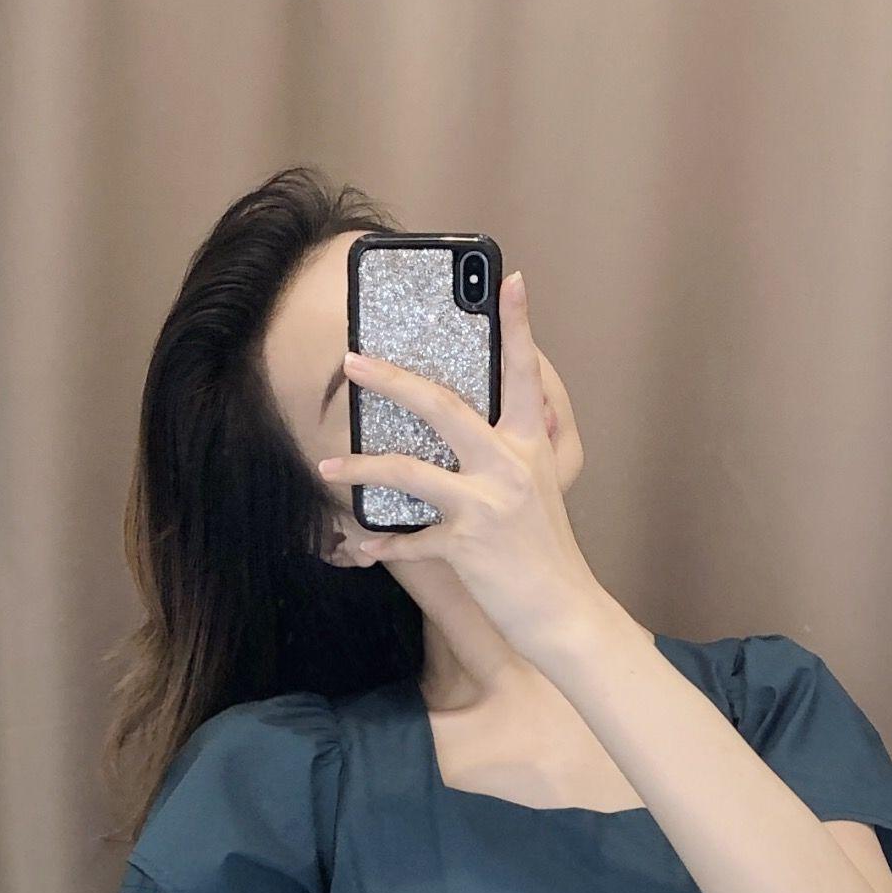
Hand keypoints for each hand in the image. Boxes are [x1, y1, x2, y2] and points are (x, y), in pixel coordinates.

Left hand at [317, 269, 611, 665]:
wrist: (565, 612)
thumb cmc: (547, 555)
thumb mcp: (540, 493)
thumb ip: (512, 459)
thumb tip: (473, 436)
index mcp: (531, 448)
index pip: (526, 376)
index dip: (519, 326)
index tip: (512, 280)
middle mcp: (509, 467)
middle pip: (443, 407)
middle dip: (392, 380)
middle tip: (353, 361)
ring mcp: (486, 506)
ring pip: (409, 472)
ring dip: (360, 469)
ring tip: (327, 466)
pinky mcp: (466, 546)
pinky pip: (409, 541)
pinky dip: (381, 546)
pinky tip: (360, 548)